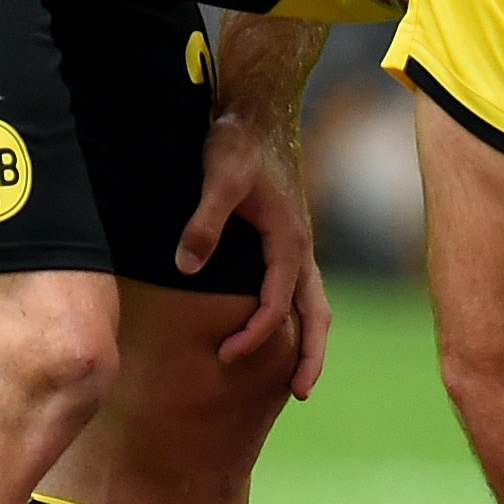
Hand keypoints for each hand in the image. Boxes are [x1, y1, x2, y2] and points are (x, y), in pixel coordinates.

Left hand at [177, 107, 331, 399]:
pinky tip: (281, 331)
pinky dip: (297, 317)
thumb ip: (203, 224)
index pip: (277, 304)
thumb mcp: (217, 180)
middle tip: (300, 394)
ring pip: (315, 304)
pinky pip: (301, 290)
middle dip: (311, 356)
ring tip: (298, 378)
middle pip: (317, 315)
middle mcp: (302, 249)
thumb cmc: (237, 142)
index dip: (254, 335)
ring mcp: (298, 246)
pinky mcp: (288, 240)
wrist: (256, 109)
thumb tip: (186, 268)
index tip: (227, 356)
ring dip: (310, 341)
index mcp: (289, 242)